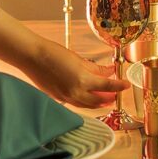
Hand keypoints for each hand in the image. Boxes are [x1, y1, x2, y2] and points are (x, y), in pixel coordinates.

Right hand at [0, 6, 127, 108]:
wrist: (31, 56)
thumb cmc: (53, 52)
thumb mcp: (77, 58)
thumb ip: (95, 68)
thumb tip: (108, 71)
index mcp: (82, 80)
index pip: (107, 86)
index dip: (118, 86)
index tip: (126, 85)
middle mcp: (75, 93)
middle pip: (98, 101)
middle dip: (109, 98)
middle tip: (116, 93)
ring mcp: (66, 97)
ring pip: (87, 105)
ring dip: (98, 102)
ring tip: (104, 98)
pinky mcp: (59, 98)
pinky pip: (76, 103)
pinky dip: (85, 102)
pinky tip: (87, 96)